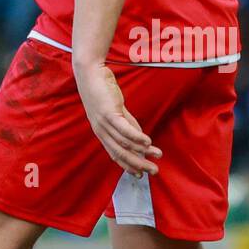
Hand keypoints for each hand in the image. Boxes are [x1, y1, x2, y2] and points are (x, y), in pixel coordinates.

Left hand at [74, 61, 161, 177]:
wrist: (90, 74)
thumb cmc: (103, 90)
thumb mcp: (118, 111)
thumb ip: (128, 125)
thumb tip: (141, 140)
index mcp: (102, 133)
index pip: (115, 154)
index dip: (128, 166)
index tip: (141, 175)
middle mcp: (101, 131)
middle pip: (121, 153)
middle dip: (138, 164)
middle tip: (154, 171)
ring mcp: (104, 123)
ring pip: (125, 143)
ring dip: (143, 152)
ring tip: (158, 155)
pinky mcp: (109, 113)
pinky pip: (124, 129)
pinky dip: (137, 137)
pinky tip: (148, 142)